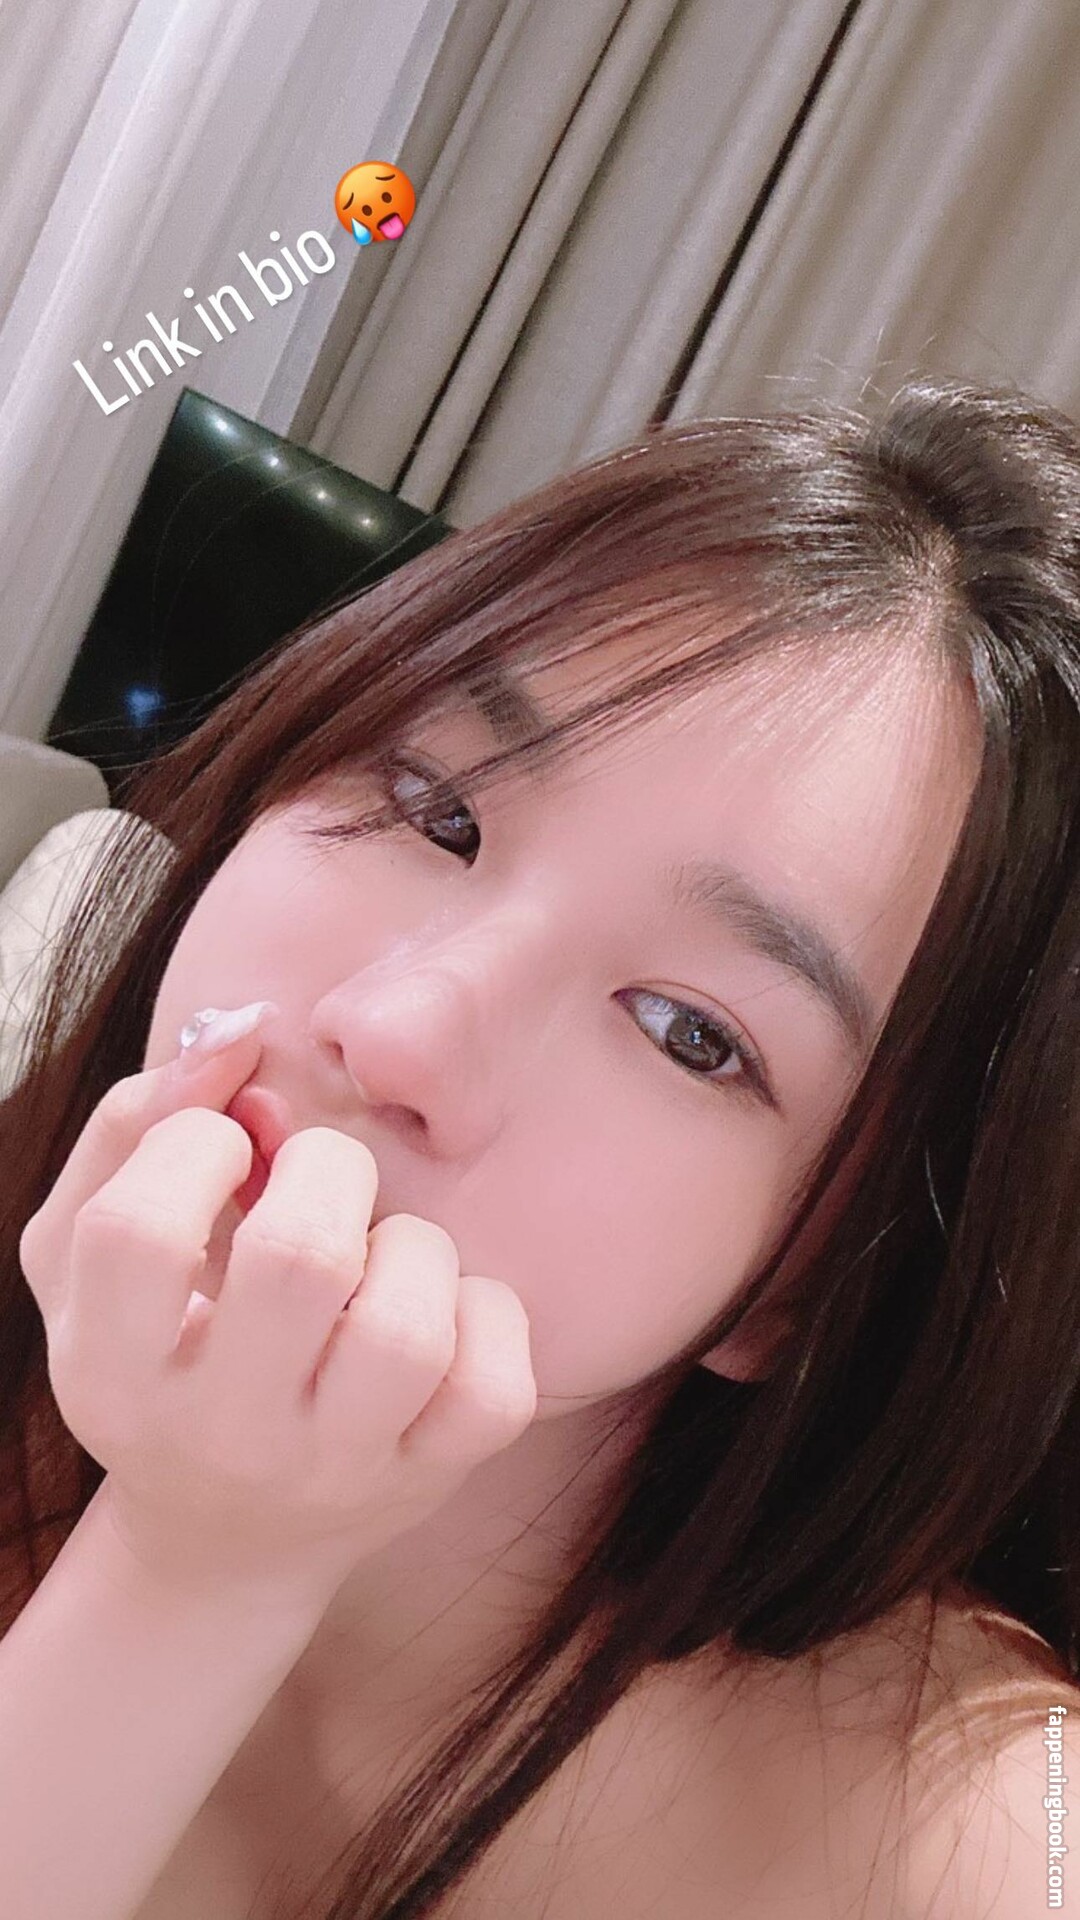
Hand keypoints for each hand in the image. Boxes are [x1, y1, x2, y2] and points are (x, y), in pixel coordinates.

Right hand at [17, 1008, 536, 1606]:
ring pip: (409, 1326)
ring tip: (379, 1257)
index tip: (224, 1153)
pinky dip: (486, 1315)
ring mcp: (334, 1468)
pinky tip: (439, 1312)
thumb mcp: (88, 1256)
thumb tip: (242, 1034)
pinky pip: (496, 1383)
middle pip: (300, 1259)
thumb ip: (139, 1124)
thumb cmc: (158, 1355)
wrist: (223, 1538)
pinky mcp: (429, 1480)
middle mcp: (221, 1433)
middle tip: (315, 1183)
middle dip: (327, 1170)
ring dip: (410, 1246)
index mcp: (114, 1370)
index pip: (139, 1230)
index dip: (194, 1146)